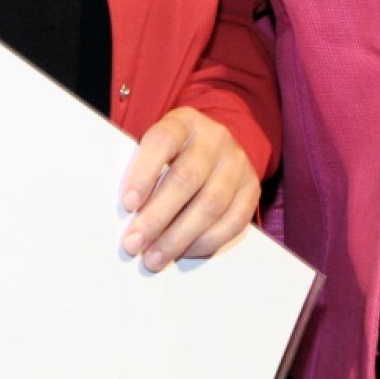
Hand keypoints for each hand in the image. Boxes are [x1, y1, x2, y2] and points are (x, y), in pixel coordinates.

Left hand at [120, 107, 260, 271]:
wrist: (217, 147)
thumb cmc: (175, 154)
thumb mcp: (158, 147)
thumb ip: (143, 170)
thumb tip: (128, 216)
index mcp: (184, 122)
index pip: (163, 141)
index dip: (144, 173)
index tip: (128, 204)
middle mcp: (215, 139)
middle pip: (186, 178)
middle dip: (157, 217)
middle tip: (134, 244)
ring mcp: (237, 163)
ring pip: (210, 204)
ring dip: (178, 237)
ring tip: (155, 257)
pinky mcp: (252, 189)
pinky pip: (233, 222)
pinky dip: (206, 242)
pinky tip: (184, 252)